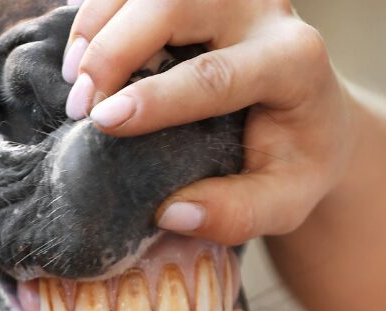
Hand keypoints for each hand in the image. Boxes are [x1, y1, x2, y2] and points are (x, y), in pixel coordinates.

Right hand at [63, 0, 357, 244]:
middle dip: (115, 51)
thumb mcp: (283, 202)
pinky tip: (81, 55)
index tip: (102, 122)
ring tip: (73, 79)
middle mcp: (264, 11)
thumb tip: (170, 214)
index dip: (155, 97)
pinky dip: (98, 13)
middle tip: (79, 107)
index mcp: (293, 62)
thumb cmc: (293, 162)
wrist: (312, 115)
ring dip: (98, 25)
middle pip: (175, 3)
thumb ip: (235, 214)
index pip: (216, 73)